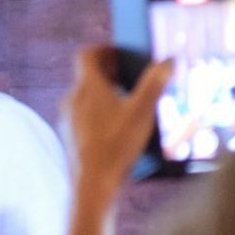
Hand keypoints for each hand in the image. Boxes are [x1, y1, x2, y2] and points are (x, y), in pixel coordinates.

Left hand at [62, 46, 172, 199]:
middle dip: (108, 73)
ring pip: (84, 98)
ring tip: (126, 104)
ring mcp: (67, 120)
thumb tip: (168, 61)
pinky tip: (115, 129)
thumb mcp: (142, 111)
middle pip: (87, 76)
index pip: (87, 54)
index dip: (104, 49)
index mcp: (87, 86)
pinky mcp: (68, 138)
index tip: (120, 54)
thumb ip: (155, 83)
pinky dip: (97, 114)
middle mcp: (72, 99)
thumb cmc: (117, 144)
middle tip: (129, 78)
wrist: (93, 184)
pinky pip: (82, 117)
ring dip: (103, 95)